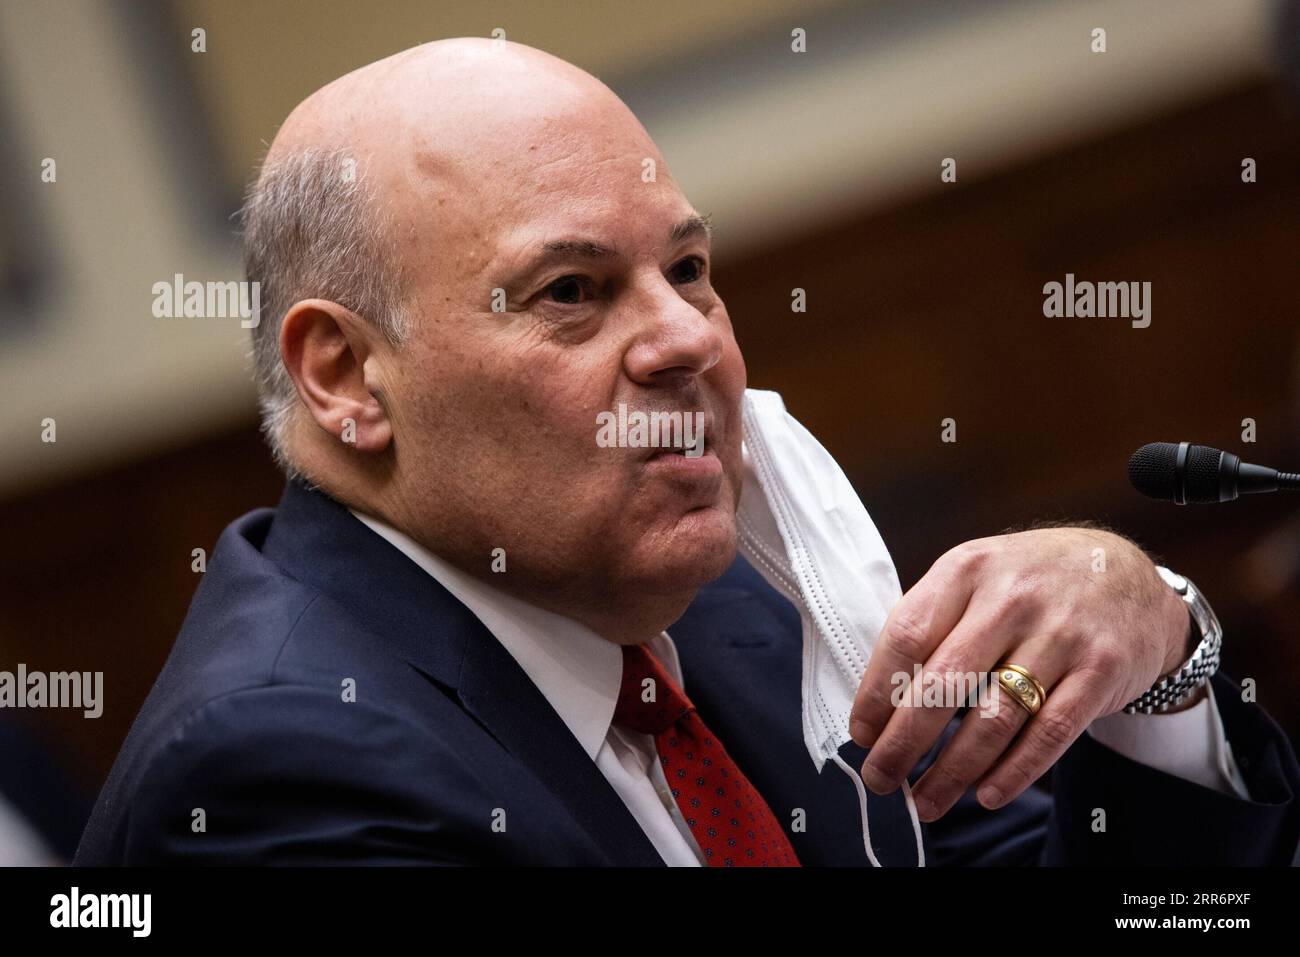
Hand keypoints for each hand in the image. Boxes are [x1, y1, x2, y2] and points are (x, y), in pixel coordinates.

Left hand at [847, 525, 1190, 821]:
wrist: (1128, 574)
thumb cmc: (1031, 583)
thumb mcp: (977, 577)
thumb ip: (933, 624)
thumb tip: (881, 702)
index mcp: (967, 569)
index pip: (907, 637)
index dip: (877, 693)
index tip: (862, 734)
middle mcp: (1011, 597)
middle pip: (943, 684)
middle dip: (904, 743)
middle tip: (882, 778)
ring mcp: (1061, 633)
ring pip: (994, 718)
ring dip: (953, 771)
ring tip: (927, 801)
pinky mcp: (1102, 669)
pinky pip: (1049, 733)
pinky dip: (1014, 772)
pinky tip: (986, 794)